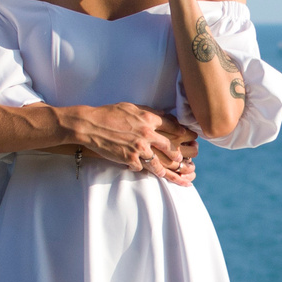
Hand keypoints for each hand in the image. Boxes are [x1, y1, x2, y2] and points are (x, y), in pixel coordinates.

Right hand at [66, 103, 196, 180]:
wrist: (90, 125)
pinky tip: (140, 170)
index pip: (174, 127)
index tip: (191, 137)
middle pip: (171, 148)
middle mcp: (147, 135)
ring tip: (168, 174)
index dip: (185, 133)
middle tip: (184, 158)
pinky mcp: (129, 159)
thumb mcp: (132, 107)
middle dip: (180, 154)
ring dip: (165, 170)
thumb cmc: (109, 113)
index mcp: (149, 119)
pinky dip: (140, 168)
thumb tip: (165, 115)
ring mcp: (138, 149)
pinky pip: (140, 168)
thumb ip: (149, 112)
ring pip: (158, 164)